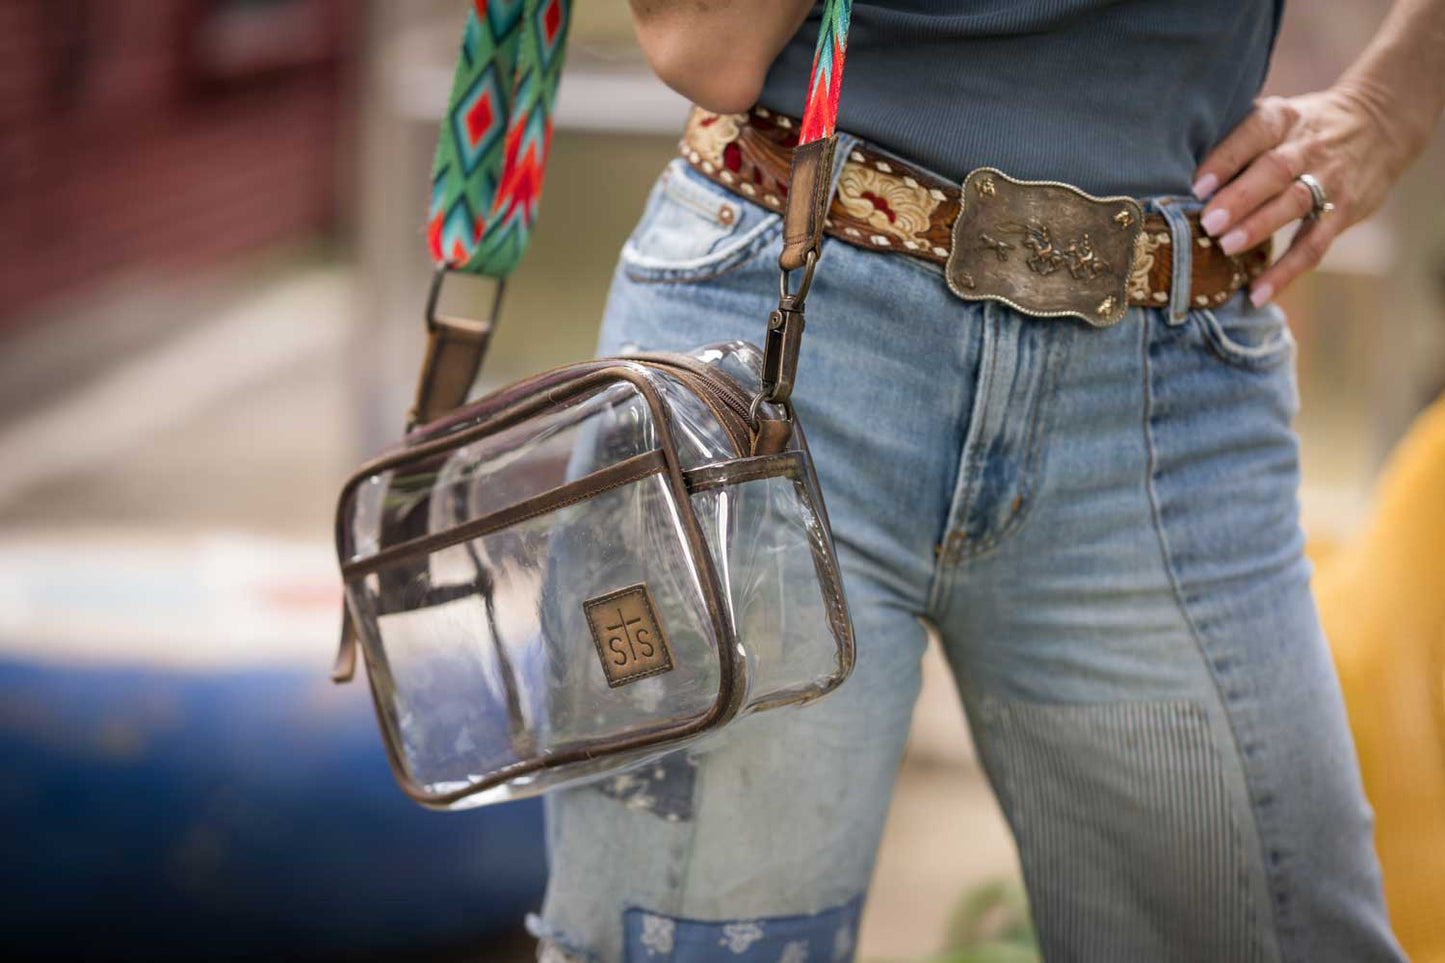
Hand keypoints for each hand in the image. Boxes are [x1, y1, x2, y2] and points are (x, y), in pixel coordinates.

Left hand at [1190, 88, 1409, 305]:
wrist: (1379, 123)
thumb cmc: (1301, 129)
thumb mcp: (1275, 117)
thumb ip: (1235, 140)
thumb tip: (1172, 172)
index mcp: (1282, 119)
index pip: (1253, 134)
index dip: (1226, 160)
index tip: (1197, 185)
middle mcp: (1306, 147)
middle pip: (1274, 171)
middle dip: (1240, 198)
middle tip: (1209, 222)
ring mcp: (1328, 180)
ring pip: (1294, 204)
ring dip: (1260, 228)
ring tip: (1227, 248)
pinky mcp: (1344, 212)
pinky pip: (1314, 245)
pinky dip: (1286, 272)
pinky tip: (1257, 294)